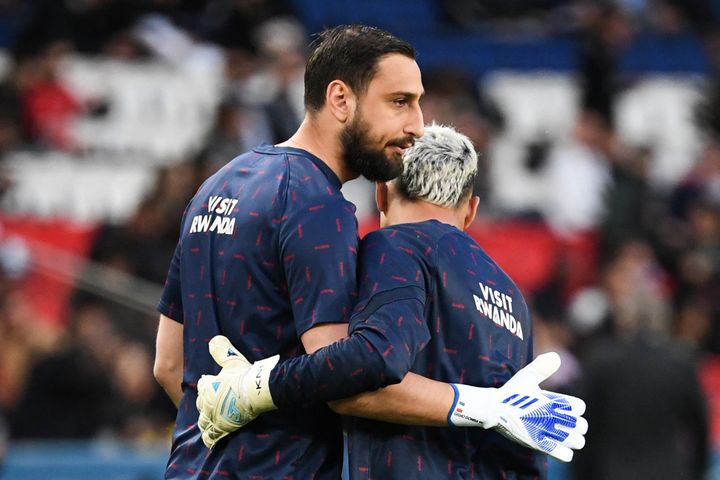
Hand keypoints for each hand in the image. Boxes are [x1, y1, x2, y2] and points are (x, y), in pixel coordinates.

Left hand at [196, 336, 278, 448]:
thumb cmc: (245, 374)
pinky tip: (212, 436)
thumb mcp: (233, 360)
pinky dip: (210, 436)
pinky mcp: (222, 429)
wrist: (258, 391)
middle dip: (206, 402)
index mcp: (207, 386)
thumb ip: (221, 350)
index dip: (209, 384)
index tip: (216, 384)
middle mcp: (206, 403)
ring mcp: (213, 417)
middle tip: (216, 401)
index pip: (202, 385)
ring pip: (204, 421)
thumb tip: (213, 339)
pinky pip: (210, 436)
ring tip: (213, 418)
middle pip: (200, 404)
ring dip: (207, 419)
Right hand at [449, 352, 587, 461]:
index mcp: (553, 400)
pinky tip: (556, 445)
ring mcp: (547, 432)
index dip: (574, 408)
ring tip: (562, 435)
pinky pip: (565, 455)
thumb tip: (556, 356)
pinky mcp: (540, 445)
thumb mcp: (526, 376)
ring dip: (572, 439)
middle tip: (564, 423)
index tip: (564, 408)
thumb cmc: (511, 393)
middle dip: (576, 425)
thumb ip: (542, 367)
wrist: (493, 409)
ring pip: (577, 442)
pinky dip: (564, 452)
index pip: (580, 407)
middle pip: (582, 426)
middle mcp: (553, 417)